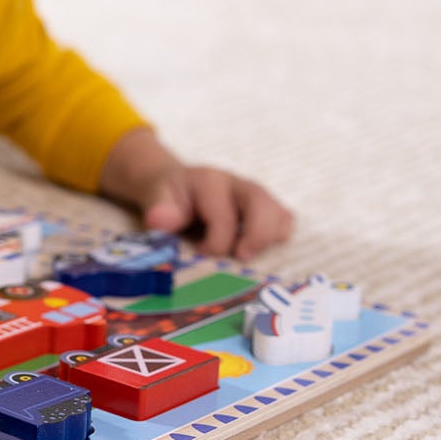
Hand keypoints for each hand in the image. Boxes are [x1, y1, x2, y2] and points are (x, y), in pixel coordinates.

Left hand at [99, 128, 293, 261]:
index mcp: (209, 182)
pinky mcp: (264, 208)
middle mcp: (237, 185)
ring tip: (250, 256)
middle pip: (261, 203)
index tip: (200, 254)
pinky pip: (285, 220)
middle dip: (256, 236)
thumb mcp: (155, 198)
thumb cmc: (168, 197)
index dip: (215, 243)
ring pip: (280, 213)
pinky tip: (262, 252)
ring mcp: (254, 196)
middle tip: (241, 258)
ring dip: (270, 239)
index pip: (223, 216)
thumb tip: (162, 222)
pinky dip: (278, 238)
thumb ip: (159, 210)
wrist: (174, 184)